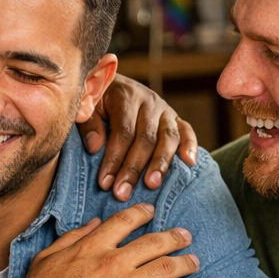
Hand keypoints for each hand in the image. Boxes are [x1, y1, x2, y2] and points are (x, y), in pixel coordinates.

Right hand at [5, 203, 197, 277]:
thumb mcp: (47, 257)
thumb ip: (73, 237)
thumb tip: (94, 223)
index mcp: (93, 247)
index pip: (126, 221)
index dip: (143, 213)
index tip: (152, 212)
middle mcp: (114, 263)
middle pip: (155, 242)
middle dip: (175, 237)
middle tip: (186, 237)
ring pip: (166, 269)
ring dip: (184, 264)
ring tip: (193, 262)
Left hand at [78, 73, 197, 199]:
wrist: (111, 84)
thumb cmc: (97, 102)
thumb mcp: (87, 107)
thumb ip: (89, 123)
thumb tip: (96, 147)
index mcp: (126, 96)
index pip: (123, 131)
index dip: (114, 158)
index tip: (105, 182)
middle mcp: (149, 101)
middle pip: (146, 138)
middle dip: (133, 168)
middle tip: (122, 192)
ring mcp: (165, 110)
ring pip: (168, 137)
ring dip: (160, 163)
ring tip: (151, 185)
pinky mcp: (175, 118)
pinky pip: (187, 130)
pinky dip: (191, 146)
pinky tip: (189, 163)